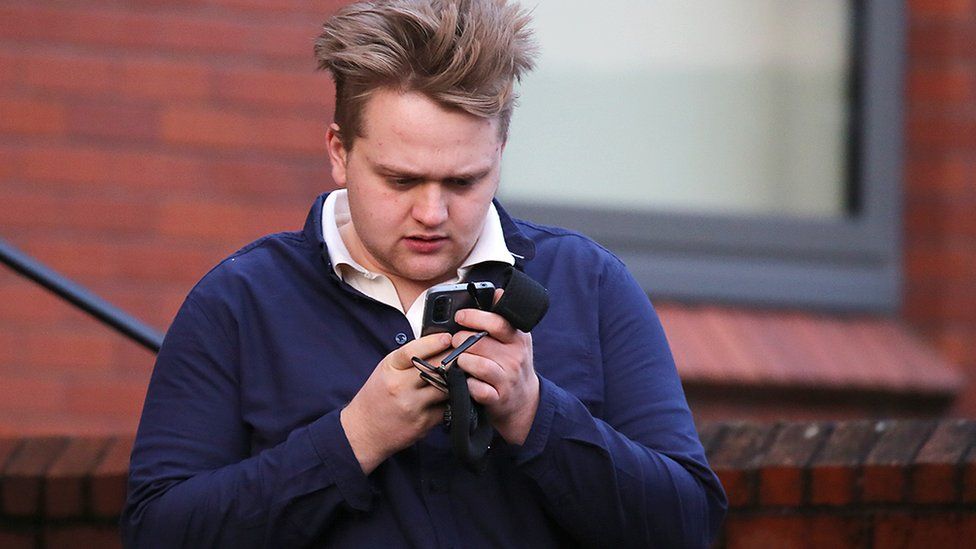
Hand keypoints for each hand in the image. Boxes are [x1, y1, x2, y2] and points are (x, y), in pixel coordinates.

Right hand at [341, 333, 451, 473]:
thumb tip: (439, 345)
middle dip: (453, 359)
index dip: (434, 342)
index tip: (448, 338)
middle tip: (464, 354)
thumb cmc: (377, 396)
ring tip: (461, 374)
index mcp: (390, 368)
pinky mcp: (423, 423)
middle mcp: (400, 386)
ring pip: (446, 388)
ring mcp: (412, 406)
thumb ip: (408, 359)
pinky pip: (446, 407)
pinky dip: (452, 400)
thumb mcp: (386, 370)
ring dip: (457, 381)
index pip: (414, 351)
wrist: (364, 430)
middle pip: (435, 368)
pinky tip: (452, 396)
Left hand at [451, 289, 539, 444]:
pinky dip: (466, 384)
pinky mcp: (498, 398)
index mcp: (518, 338)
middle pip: (480, 343)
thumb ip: (504, 316)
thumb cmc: (512, 363)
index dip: (475, 317)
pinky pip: (476, 389)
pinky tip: (464, 380)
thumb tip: (496, 290)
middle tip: (454, 340)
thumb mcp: (514, 338)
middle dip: (460, 340)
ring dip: (461, 360)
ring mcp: (507, 379)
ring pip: (477, 364)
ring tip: (458, 359)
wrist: (524, 400)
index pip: (498, 322)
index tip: (459, 316)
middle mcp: (515, 357)